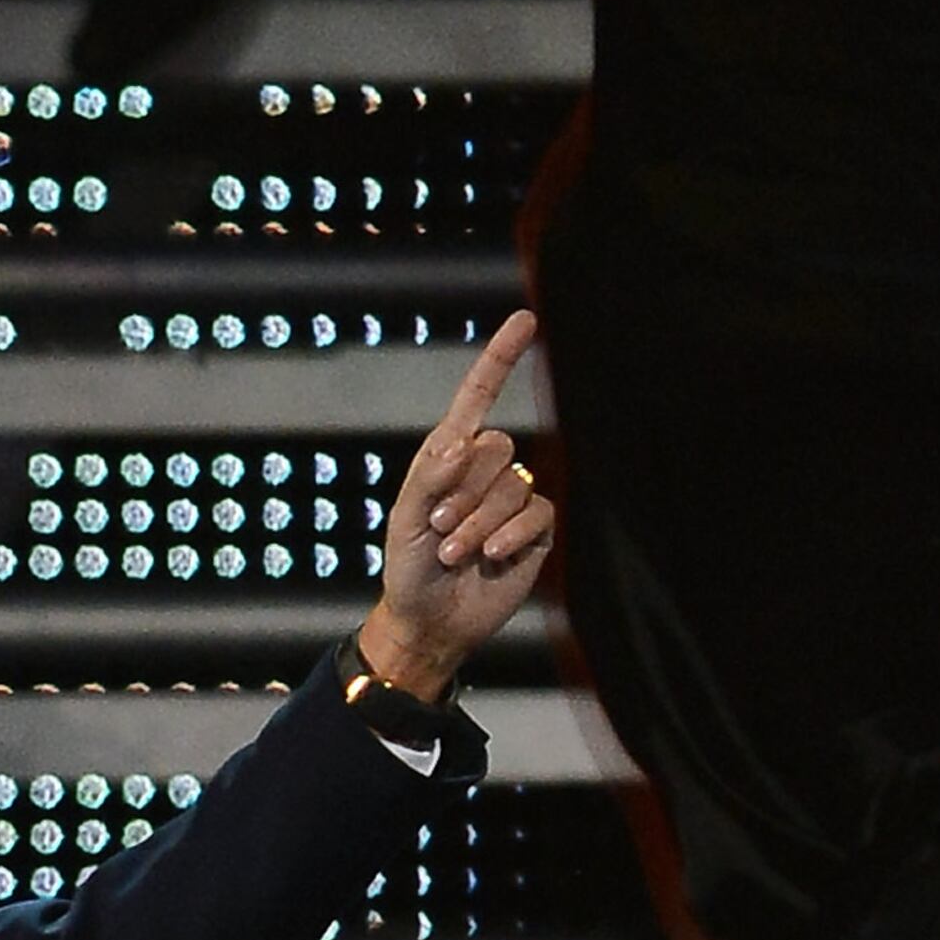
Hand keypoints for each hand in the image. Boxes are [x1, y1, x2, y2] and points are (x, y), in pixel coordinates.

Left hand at [360, 309, 555, 695]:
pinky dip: (509, 536)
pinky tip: (489, 556)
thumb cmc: (409, 567)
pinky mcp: (534, 530)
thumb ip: (428, 477)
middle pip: (498, 449)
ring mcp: (512, 500)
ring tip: (456, 552)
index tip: (525, 319)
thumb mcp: (403, 520)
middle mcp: (483, 472)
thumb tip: (463, 442)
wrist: (431, 620)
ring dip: (479, 523)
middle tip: (441, 528)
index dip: (500, 359)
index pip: (479, 399)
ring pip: (515, 486)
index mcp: (448, 457)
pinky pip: (536, 514)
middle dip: (465, 492)